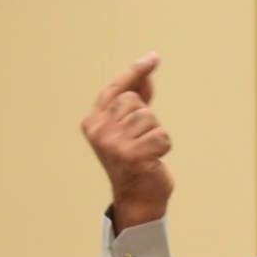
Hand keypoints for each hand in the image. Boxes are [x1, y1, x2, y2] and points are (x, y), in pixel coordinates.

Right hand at [81, 52, 172, 232]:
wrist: (137, 198)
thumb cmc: (134, 160)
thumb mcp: (128, 128)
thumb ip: (135, 100)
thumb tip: (147, 73)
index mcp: (92, 122)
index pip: (115, 89)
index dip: (135, 72)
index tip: (153, 58)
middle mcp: (99, 131)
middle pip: (135, 102)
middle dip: (146, 119)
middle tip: (140, 142)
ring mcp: (114, 145)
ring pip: (150, 119)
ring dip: (155, 135)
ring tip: (146, 152)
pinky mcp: (133, 157)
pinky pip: (162, 137)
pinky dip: (164, 147)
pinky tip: (154, 160)